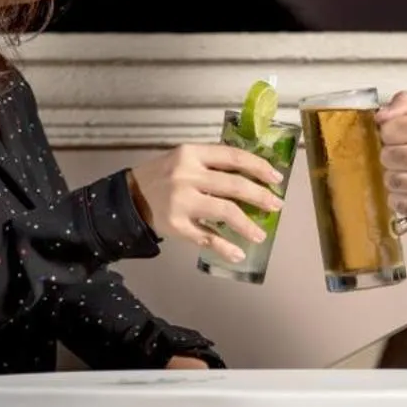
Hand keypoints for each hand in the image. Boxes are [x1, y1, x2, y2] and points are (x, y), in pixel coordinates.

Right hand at [128, 144, 284, 263]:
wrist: (129, 198)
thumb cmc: (164, 176)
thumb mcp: (185, 159)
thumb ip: (213, 164)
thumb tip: (254, 176)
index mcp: (192, 154)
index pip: (233, 157)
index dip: (258, 167)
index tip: (276, 178)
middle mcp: (187, 175)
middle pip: (234, 185)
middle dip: (260, 196)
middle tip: (276, 205)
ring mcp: (181, 201)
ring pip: (225, 211)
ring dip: (247, 224)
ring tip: (260, 234)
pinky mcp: (176, 225)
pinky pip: (207, 237)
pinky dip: (225, 247)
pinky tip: (238, 253)